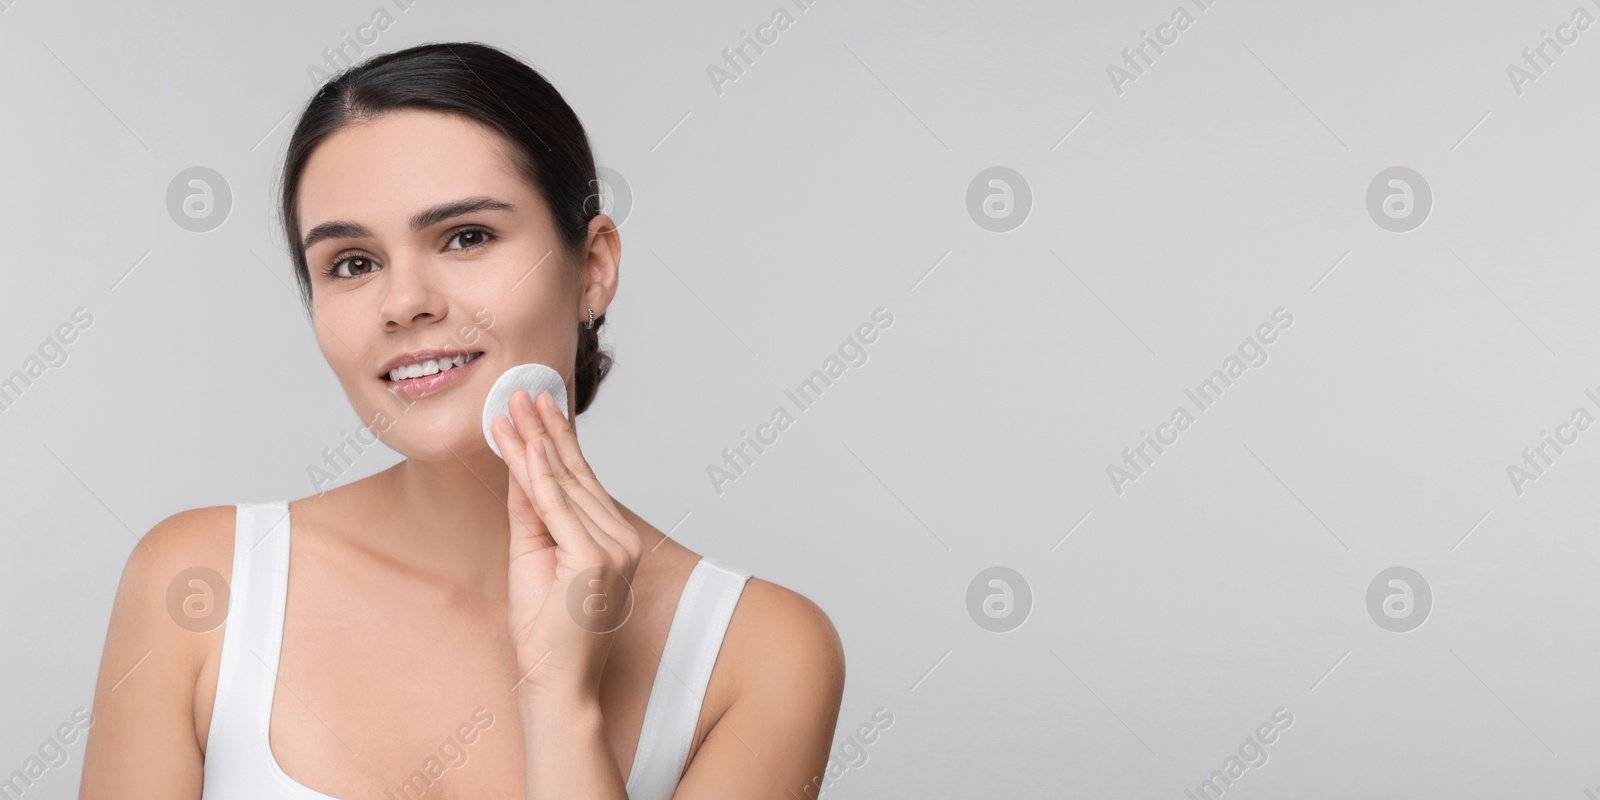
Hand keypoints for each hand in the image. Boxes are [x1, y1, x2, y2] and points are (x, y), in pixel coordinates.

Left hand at [490, 389, 643, 698]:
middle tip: (523, 390)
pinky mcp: (593, 558)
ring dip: (534, 442)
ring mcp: (612, 548)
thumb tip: (520, 467)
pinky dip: (533, 471)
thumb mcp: (533, 558)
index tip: (538, 407)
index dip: (558, 442)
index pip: (582, 481)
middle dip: (546, 430)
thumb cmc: (546, 632)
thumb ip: (531, 513)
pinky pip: (555, 506)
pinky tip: (519, 444)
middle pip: (575, 474)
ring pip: (563, 484)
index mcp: (613, 540)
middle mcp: (620, 539)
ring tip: (513, 407)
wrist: (556, 680)